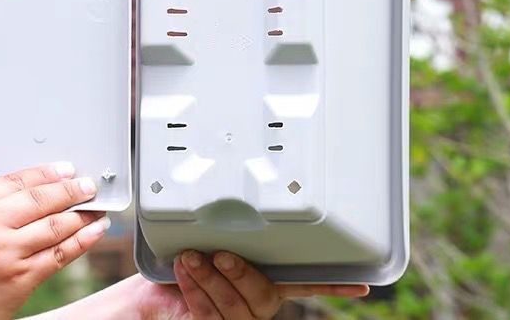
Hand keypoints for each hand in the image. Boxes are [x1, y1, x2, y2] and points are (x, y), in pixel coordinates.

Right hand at [0, 163, 108, 319]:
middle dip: (71, 190)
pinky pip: (59, 255)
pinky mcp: (20, 280)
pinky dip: (82, 240)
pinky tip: (95, 230)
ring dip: (82, 213)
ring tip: (95, 206)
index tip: (66, 169)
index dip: (47, 173)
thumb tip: (37, 185)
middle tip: (88, 185)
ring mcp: (6, 255)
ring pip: (55, 226)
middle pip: (40, 199)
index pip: (17, 180)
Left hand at [134, 251, 367, 319]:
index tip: (363, 282)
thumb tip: (237, 201)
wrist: (146, 295)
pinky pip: (211, 316)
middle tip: (219, 253)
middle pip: (265, 296)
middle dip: (241, 273)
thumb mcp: (205, 239)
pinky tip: (185, 274)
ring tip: (189, 259)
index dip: (334, 283)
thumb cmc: (179, 262)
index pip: (304, 281)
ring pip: (236, 308)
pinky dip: (196, 292)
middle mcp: (256, 304)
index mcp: (264, 279)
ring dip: (210, 280)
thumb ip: (228, 230)